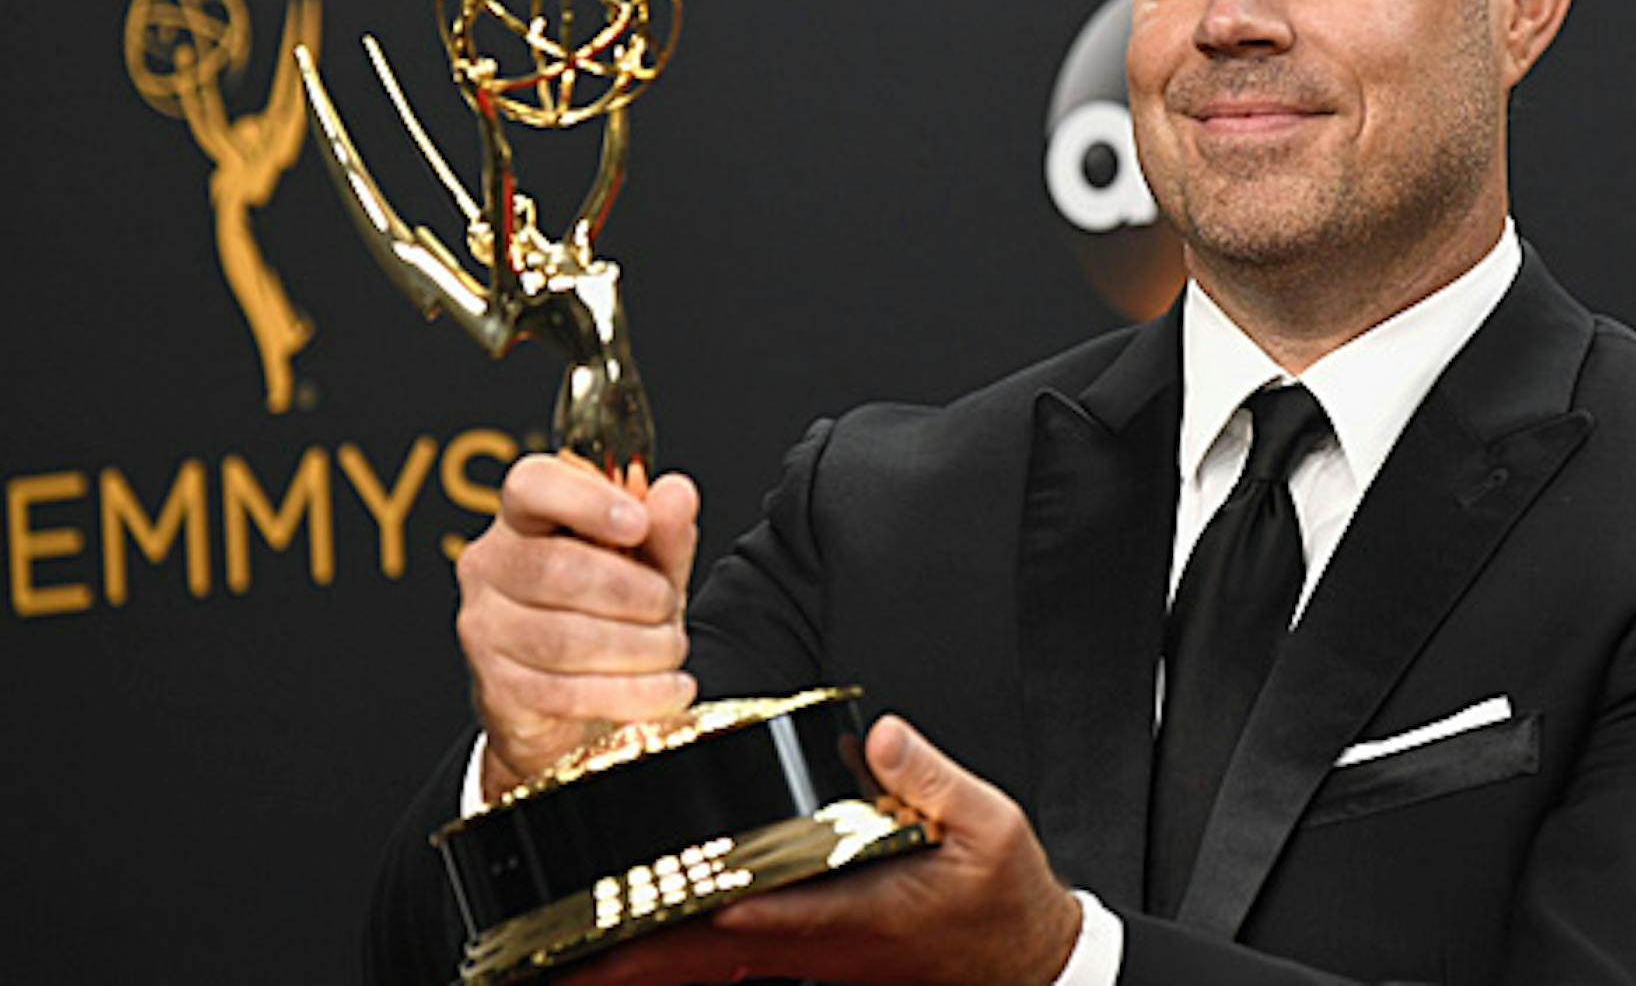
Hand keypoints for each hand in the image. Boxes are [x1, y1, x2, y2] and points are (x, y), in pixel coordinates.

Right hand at [455, 452, 700, 796]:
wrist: (572, 705)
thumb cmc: (608, 615)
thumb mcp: (647, 567)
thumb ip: (663, 531)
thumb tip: (677, 492)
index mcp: (524, 517)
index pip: (532, 485)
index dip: (586, 499)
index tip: (639, 523)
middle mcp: (491, 565)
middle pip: (559, 569)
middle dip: (635, 593)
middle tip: (669, 608)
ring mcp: (485, 628)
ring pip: (565, 639)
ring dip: (639, 648)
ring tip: (671, 650)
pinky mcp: (497, 689)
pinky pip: (567, 692)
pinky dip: (632, 693)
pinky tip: (667, 689)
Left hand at [559, 715, 1084, 985]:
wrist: (1028, 963)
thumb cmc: (1005, 897)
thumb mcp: (990, 825)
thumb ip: (932, 778)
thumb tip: (878, 735)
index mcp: (849, 910)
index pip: (745, 910)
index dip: (676, 910)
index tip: (615, 907)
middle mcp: (815, 944)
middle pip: (699, 957)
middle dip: (621, 963)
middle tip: (544, 966)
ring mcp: (811, 960)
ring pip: (705, 971)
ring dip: (638, 970)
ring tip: (564, 969)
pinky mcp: (815, 960)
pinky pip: (727, 968)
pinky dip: (676, 965)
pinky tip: (640, 958)